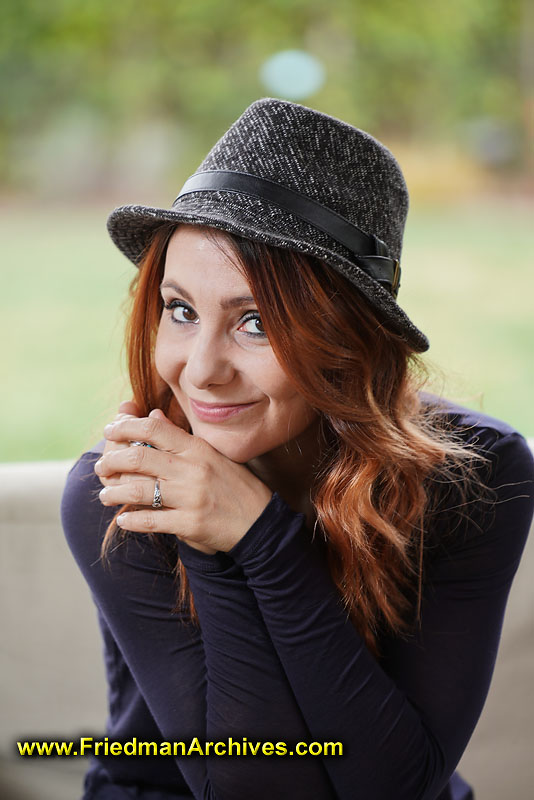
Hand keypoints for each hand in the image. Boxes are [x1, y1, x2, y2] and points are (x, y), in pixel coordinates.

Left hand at [95, 409, 272, 553]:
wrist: (261, 523)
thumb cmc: (235, 487)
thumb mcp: (213, 455)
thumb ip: (180, 439)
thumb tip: (152, 417)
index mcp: (198, 449)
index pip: (154, 428)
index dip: (125, 426)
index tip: (110, 430)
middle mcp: (193, 470)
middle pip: (138, 457)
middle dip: (111, 460)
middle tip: (101, 466)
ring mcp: (191, 498)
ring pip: (138, 491)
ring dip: (114, 493)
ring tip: (105, 495)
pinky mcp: (190, 525)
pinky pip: (151, 521)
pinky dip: (131, 521)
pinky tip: (123, 521)